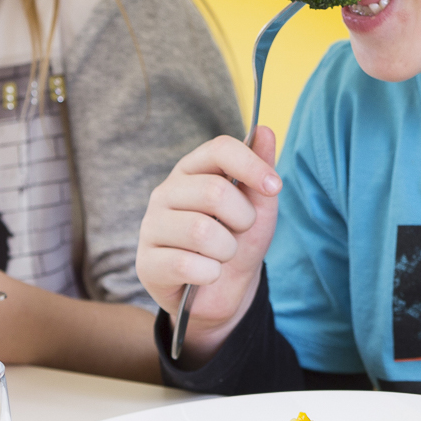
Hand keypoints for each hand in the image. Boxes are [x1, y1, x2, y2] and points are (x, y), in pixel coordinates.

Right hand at [135, 128, 282, 361]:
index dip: (251, 165)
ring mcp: (151, 226)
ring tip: (222, 254)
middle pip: (214, 191)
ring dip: (227, 250)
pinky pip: (187, 264)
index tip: (275, 187)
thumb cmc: (239, 240)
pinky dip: (210, 273)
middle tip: (240, 231)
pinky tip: (206, 274)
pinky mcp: (146, 262)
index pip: (219, 149)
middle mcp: (166, 192)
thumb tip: (264, 130)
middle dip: (242, 218)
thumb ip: (260, 169)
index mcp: (193, 170)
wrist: (223, 290)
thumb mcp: (258, 206)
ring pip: (200, 230)